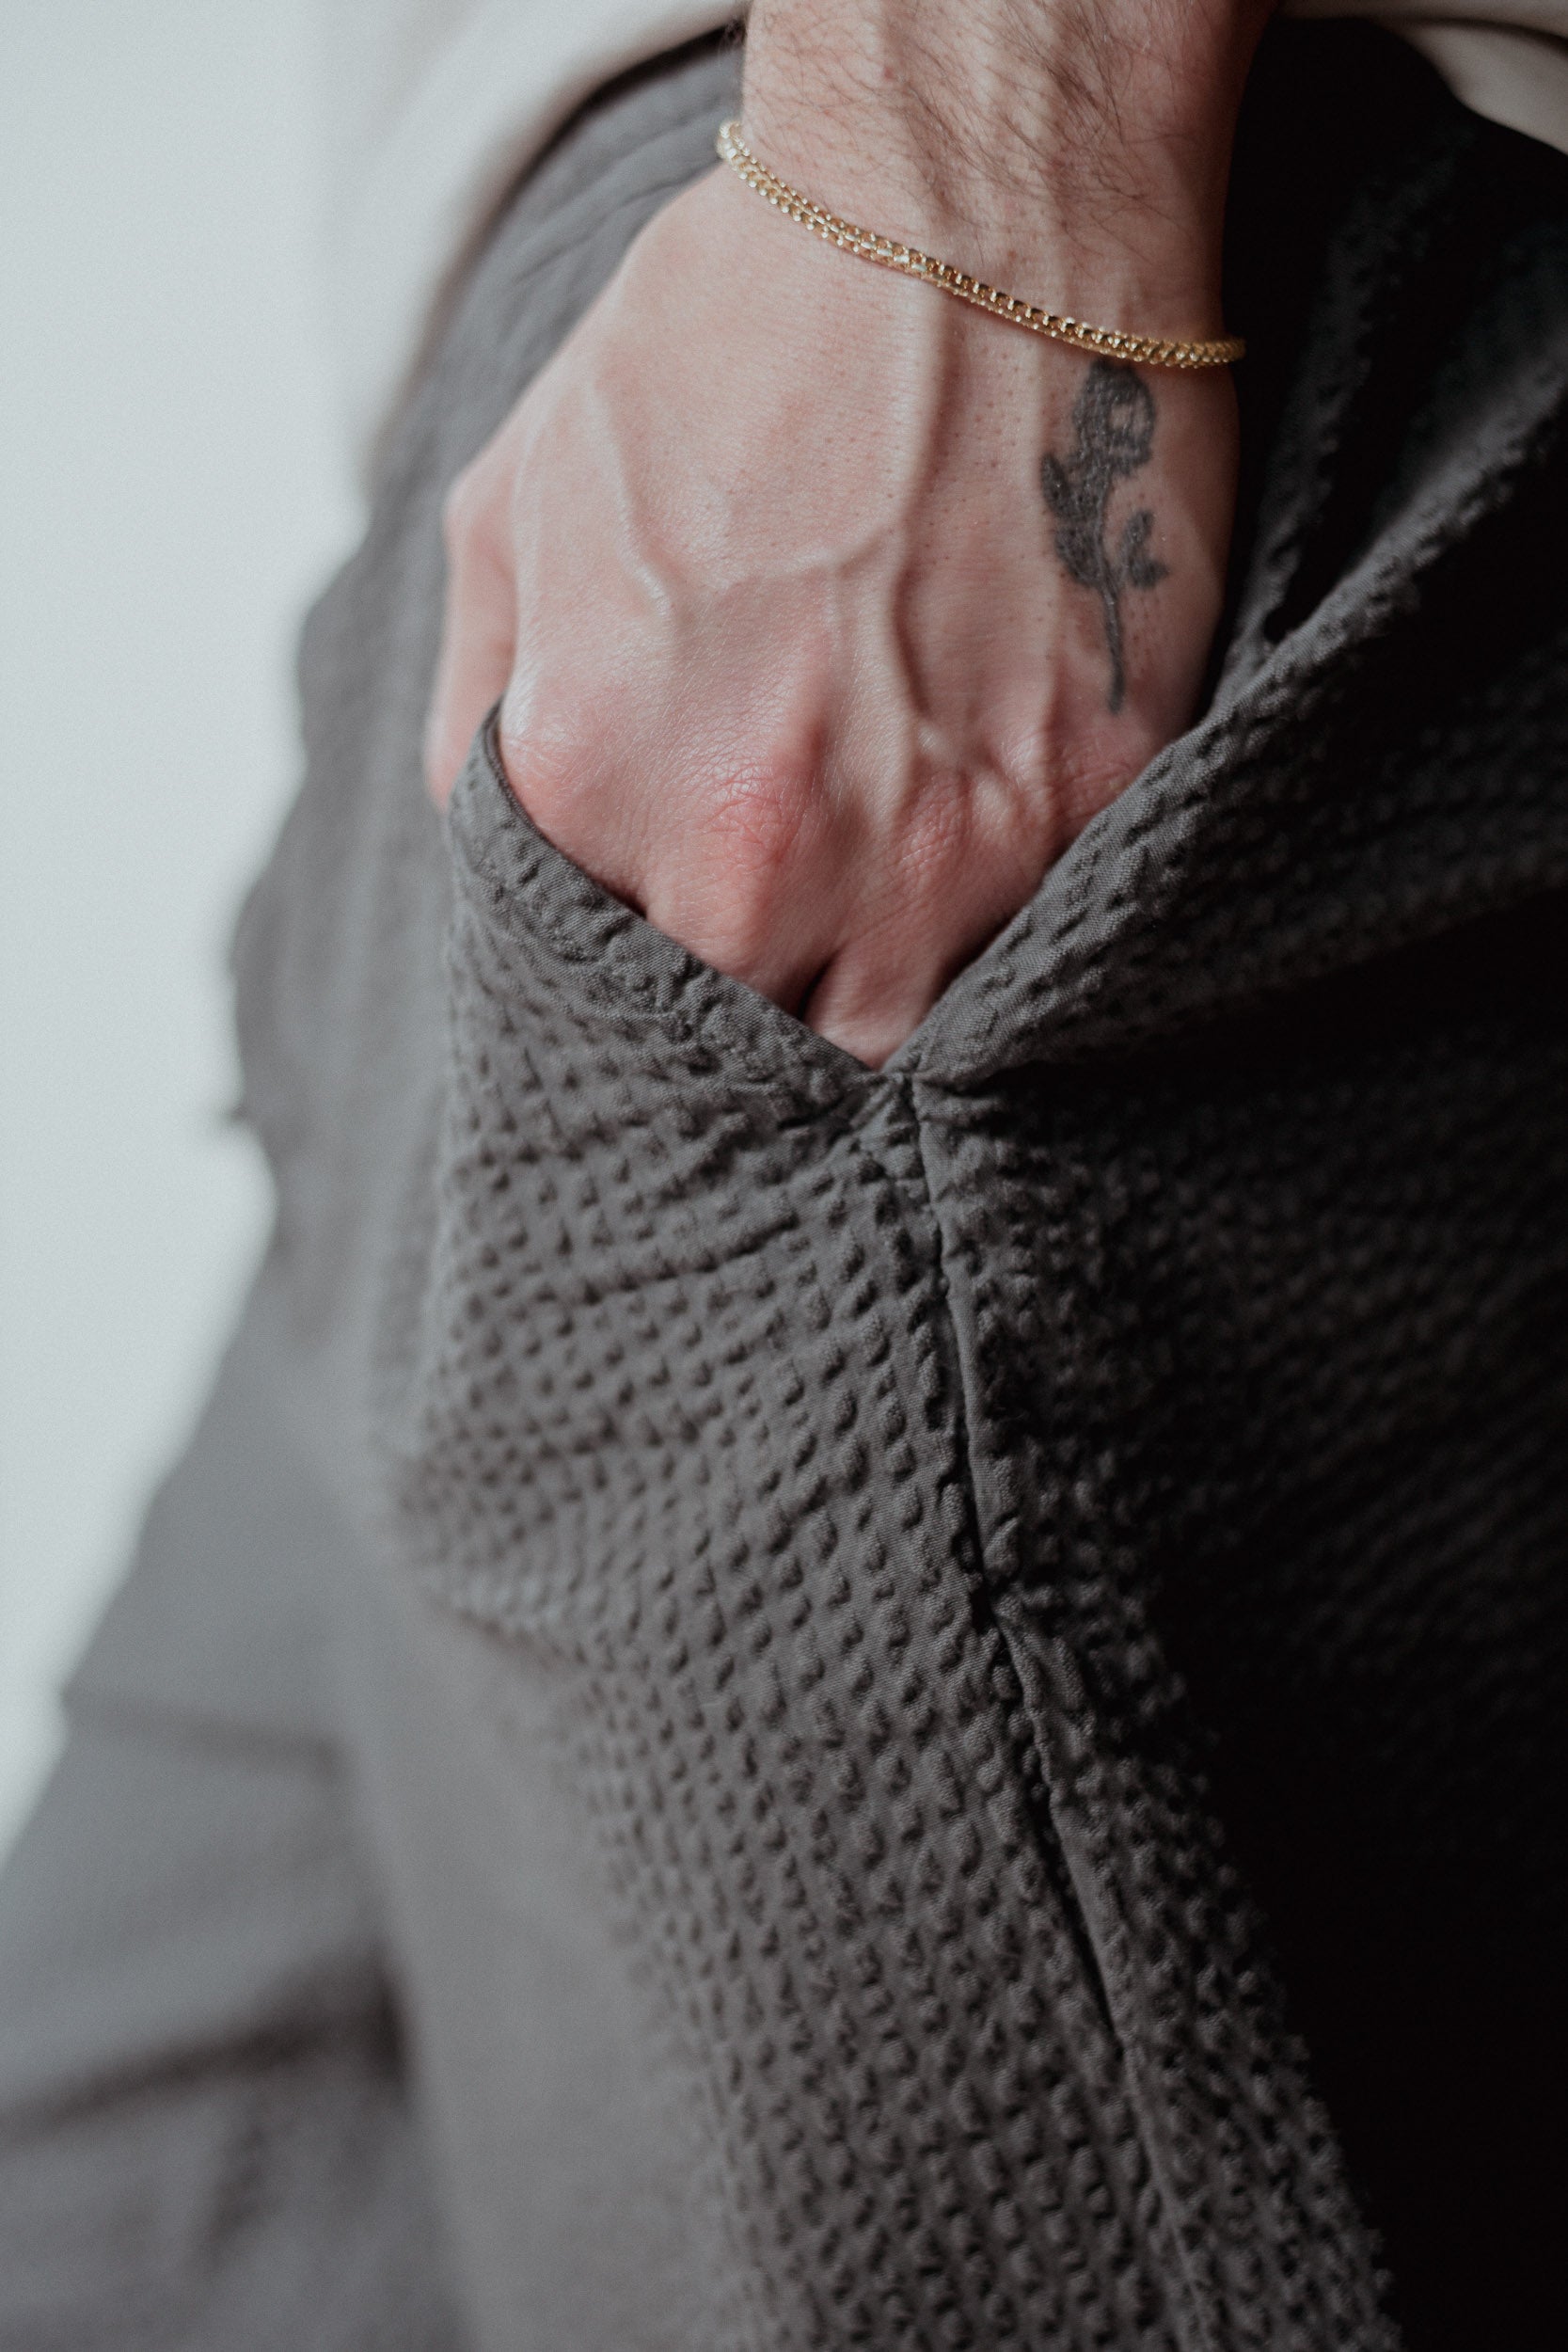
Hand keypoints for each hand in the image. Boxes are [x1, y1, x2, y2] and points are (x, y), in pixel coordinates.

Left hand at [426, 5, 1260, 1065]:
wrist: (969, 214)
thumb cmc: (728, 343)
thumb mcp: (511, 511)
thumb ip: (473, 729)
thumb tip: (498, 856)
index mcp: (601, 787)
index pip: (595, 1010)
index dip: (627, 1004)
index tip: (655, 979)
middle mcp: (768, 854)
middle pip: (745, 1060)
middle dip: (746, 1027)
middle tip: (763, 964)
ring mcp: (951, 849)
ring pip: (895, 1049)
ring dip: (870, 1013)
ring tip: (866, 937)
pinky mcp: (1094, 806)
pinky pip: (1034, 955)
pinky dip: (994, 940)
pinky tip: (974, 864)